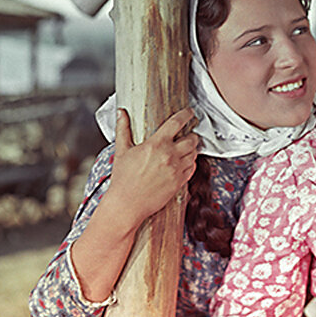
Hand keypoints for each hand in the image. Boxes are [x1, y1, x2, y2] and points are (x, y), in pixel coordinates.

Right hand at [105, 107, 199, 228]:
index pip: (177, 123)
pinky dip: (191, 163)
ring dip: (192, 149)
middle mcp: (170, 155)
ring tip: (186, 149)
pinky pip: (193, 168)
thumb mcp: (121, 151)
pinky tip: (184, 162)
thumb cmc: (123, 178)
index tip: (189, 112)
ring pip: (194, 154)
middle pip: (192, 139)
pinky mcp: (180, 182)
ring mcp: (177, 169)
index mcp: (156, 144)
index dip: (186, 115)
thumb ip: (123, 129)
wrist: (127, 204)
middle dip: (192, 135)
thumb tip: (121, 112)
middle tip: (189, 134)